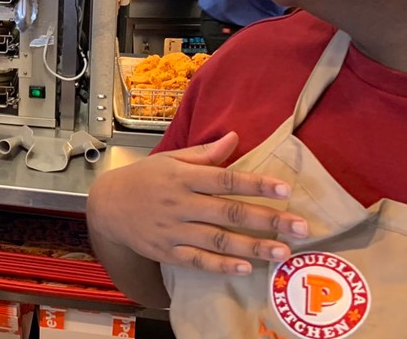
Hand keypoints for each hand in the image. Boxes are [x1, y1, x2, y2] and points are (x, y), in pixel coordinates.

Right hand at [87, 132, 308, 275]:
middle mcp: (180, 204)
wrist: (106, 206)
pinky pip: (197, 261)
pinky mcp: (167, 252)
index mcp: (182, 177)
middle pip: (228, 212)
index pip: (225, 180)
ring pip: (218, 240)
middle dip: (267, 220)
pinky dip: (221, 266)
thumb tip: (235, 138)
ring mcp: (173, 231)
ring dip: (252, 247)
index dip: (256, 184)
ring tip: (282, 251)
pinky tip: (245, 267)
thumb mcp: (169, 160)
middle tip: (300, 227)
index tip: (284, 189)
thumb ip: (204, 154)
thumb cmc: (143, 179)